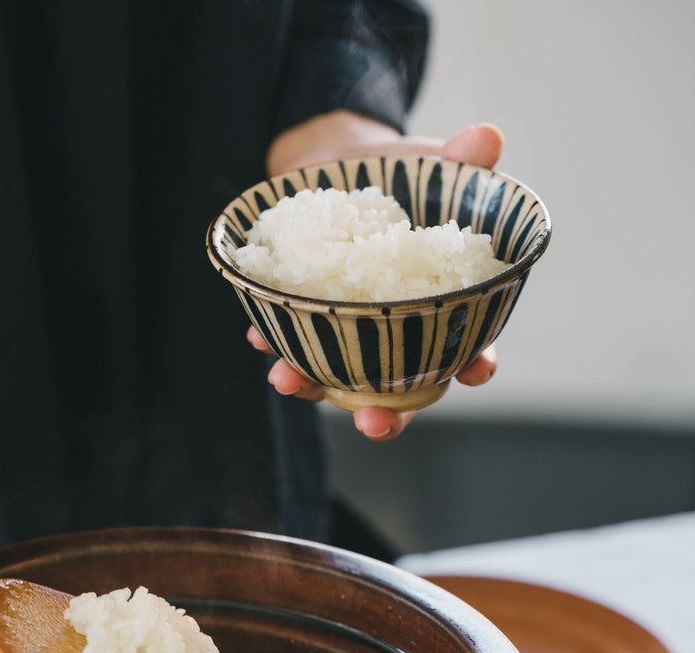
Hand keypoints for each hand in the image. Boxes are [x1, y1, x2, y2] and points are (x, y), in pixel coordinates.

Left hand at [253, 111, 503, 440]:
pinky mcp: (304, 311)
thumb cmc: (402, 177)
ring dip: (311, 385)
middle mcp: (395, 329)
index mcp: (441, 306)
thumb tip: (487, 138)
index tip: (476, 371)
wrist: (338, 161)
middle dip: (389, 413)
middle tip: (374, 423)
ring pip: (335, 373)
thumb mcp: (433, 165)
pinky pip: (288, 336)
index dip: (474, 364)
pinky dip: (271, 340)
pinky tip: (257, 336)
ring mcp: (347, 326)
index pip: (468, 347)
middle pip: (399, 386)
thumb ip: (462, 159)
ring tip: (288, 380)